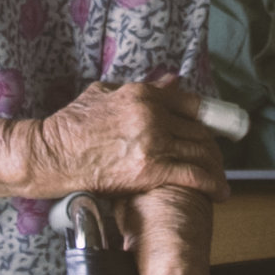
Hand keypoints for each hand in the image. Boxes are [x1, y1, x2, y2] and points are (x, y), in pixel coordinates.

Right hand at [25, 77, 227, 200]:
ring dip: (215, 166)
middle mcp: (153, 115)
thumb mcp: (104, 93)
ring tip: (221, 176)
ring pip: (199, 151)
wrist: (53, 154)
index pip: (189, 103)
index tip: (217, 127)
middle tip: (217, 157)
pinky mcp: (150, 170)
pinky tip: (219, 192)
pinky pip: (191, 175)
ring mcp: (154, 143)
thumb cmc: (71, 124)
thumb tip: (172, 81)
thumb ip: (141, 89)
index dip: (208, 117)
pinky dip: (211, 184)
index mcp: (143, 95)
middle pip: (198, 129)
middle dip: (212, 145)